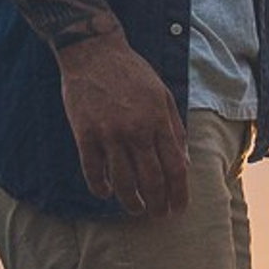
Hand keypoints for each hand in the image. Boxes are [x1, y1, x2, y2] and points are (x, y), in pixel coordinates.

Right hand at [57, 31, 189, 215]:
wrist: (94, 52)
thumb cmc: (132, 72)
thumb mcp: (163, 94)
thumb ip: (174, 128)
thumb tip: (183, 162)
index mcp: (159, 120)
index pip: (174, 167)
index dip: (178, 193)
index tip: (179, 208)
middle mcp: (136, 130)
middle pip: (151, 180)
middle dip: (158, 204)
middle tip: (158, 216)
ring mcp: (109, 133)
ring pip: (123, 181)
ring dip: (131, 202)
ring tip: (135, 209)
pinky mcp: (85, 133)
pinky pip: (93, 170)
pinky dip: (100, 187)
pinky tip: (106, 193)